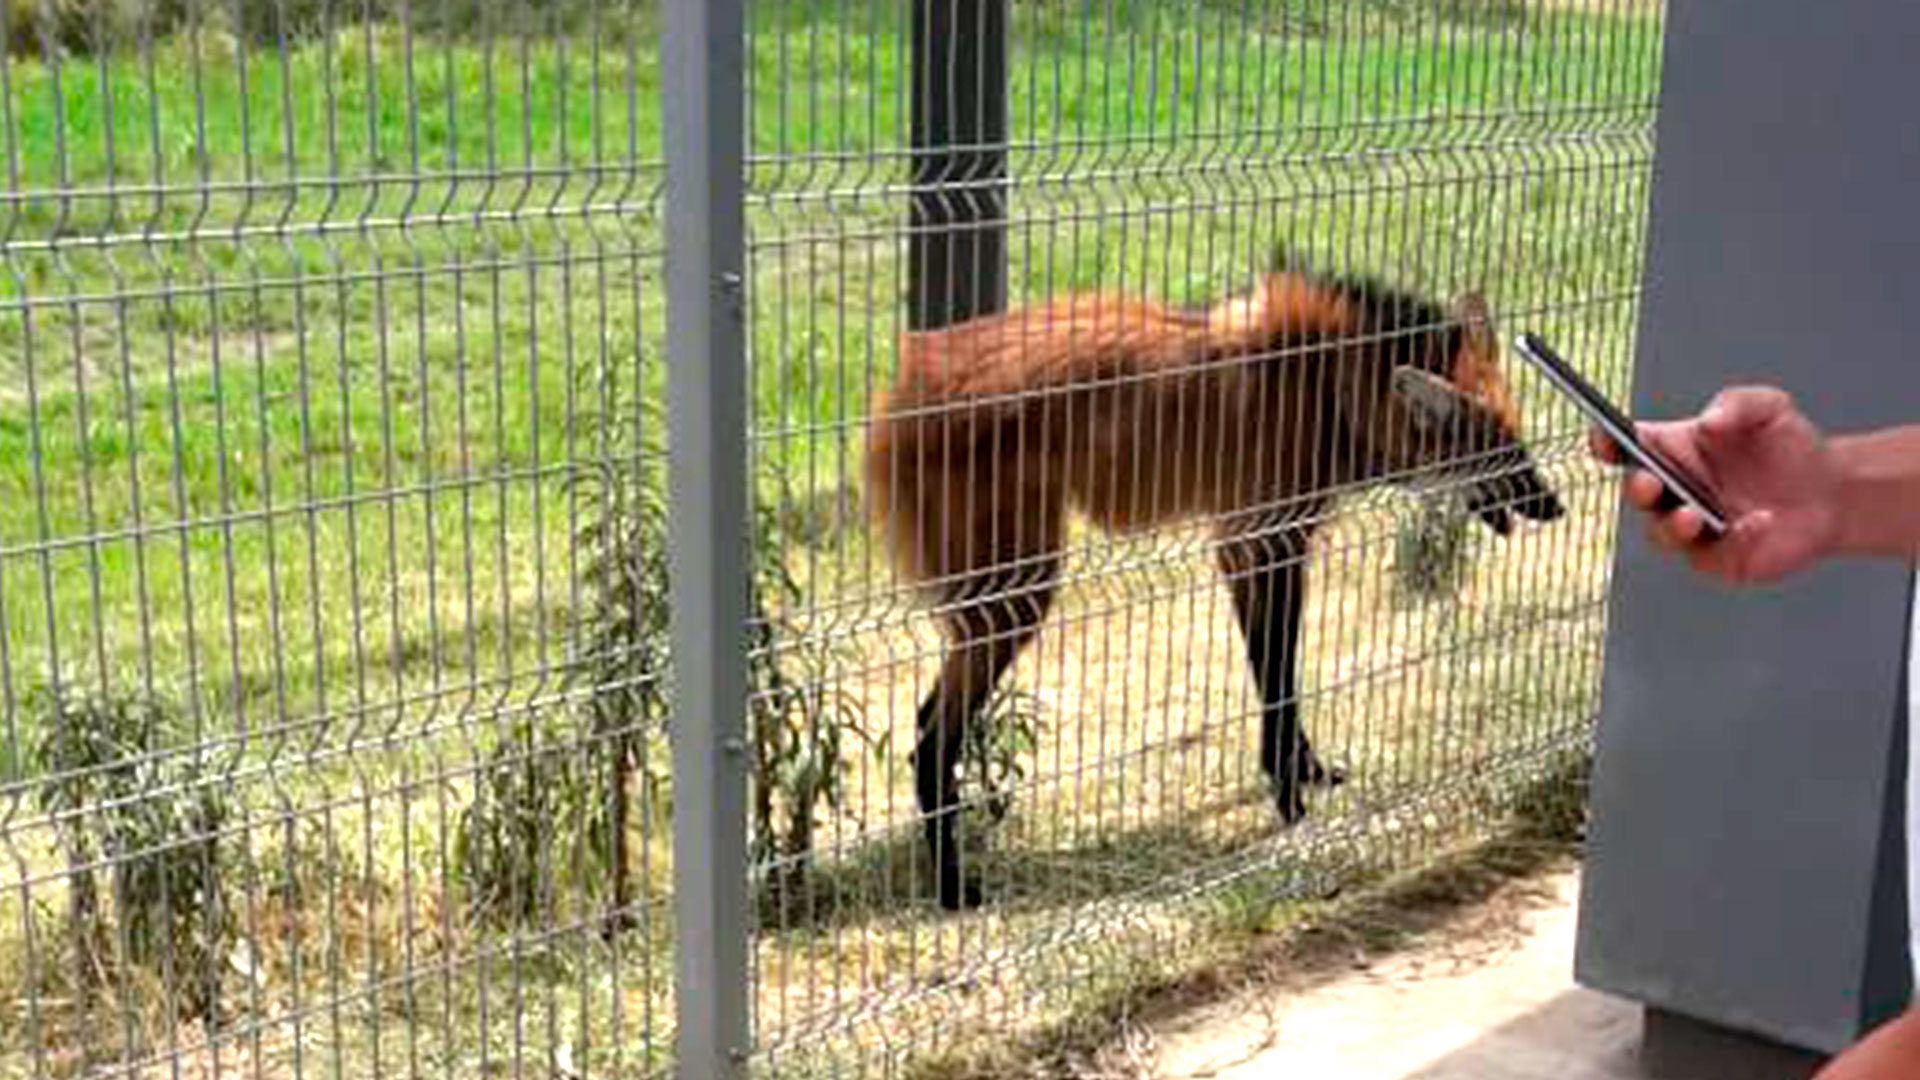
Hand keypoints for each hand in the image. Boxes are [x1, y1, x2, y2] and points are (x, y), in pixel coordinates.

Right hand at [1589, 385, 1843, 583]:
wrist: (1831, 491)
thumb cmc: (1789, 447)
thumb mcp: (1769, 408)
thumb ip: (1737, 404)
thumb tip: (1709, 422)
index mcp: (1672, 450)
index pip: (1625, 447)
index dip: (1607, 443)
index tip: (1605, 438)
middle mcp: (1674, 490)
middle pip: (1636, 493)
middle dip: (1636, 489)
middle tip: (1648, 483)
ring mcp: (1691, 528)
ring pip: (1660, 533)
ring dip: (1670, 526)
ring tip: (1692, 516)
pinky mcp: (1717, 558)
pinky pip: (1710, 556)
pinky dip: (1733, 541)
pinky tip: (1759, 523)